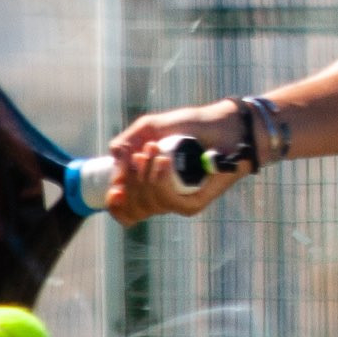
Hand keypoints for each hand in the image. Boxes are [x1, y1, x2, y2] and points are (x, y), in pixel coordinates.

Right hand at [105, 101, 249, 226]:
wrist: (225, 125)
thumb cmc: (191, 126)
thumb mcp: (151, 128)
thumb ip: (128, 141)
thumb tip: (112, 159)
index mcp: (147, 184)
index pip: (125, 211)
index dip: (115, 205)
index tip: (115, 191)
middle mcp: (162, 197)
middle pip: (133, 208)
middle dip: (131, 180)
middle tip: (144, 153)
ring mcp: (179, 201)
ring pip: (149, 205)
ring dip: (147, 176)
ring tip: (157, 150)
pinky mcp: (195, 202)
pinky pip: (170, 203)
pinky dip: (162, 182)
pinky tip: (166, 162)